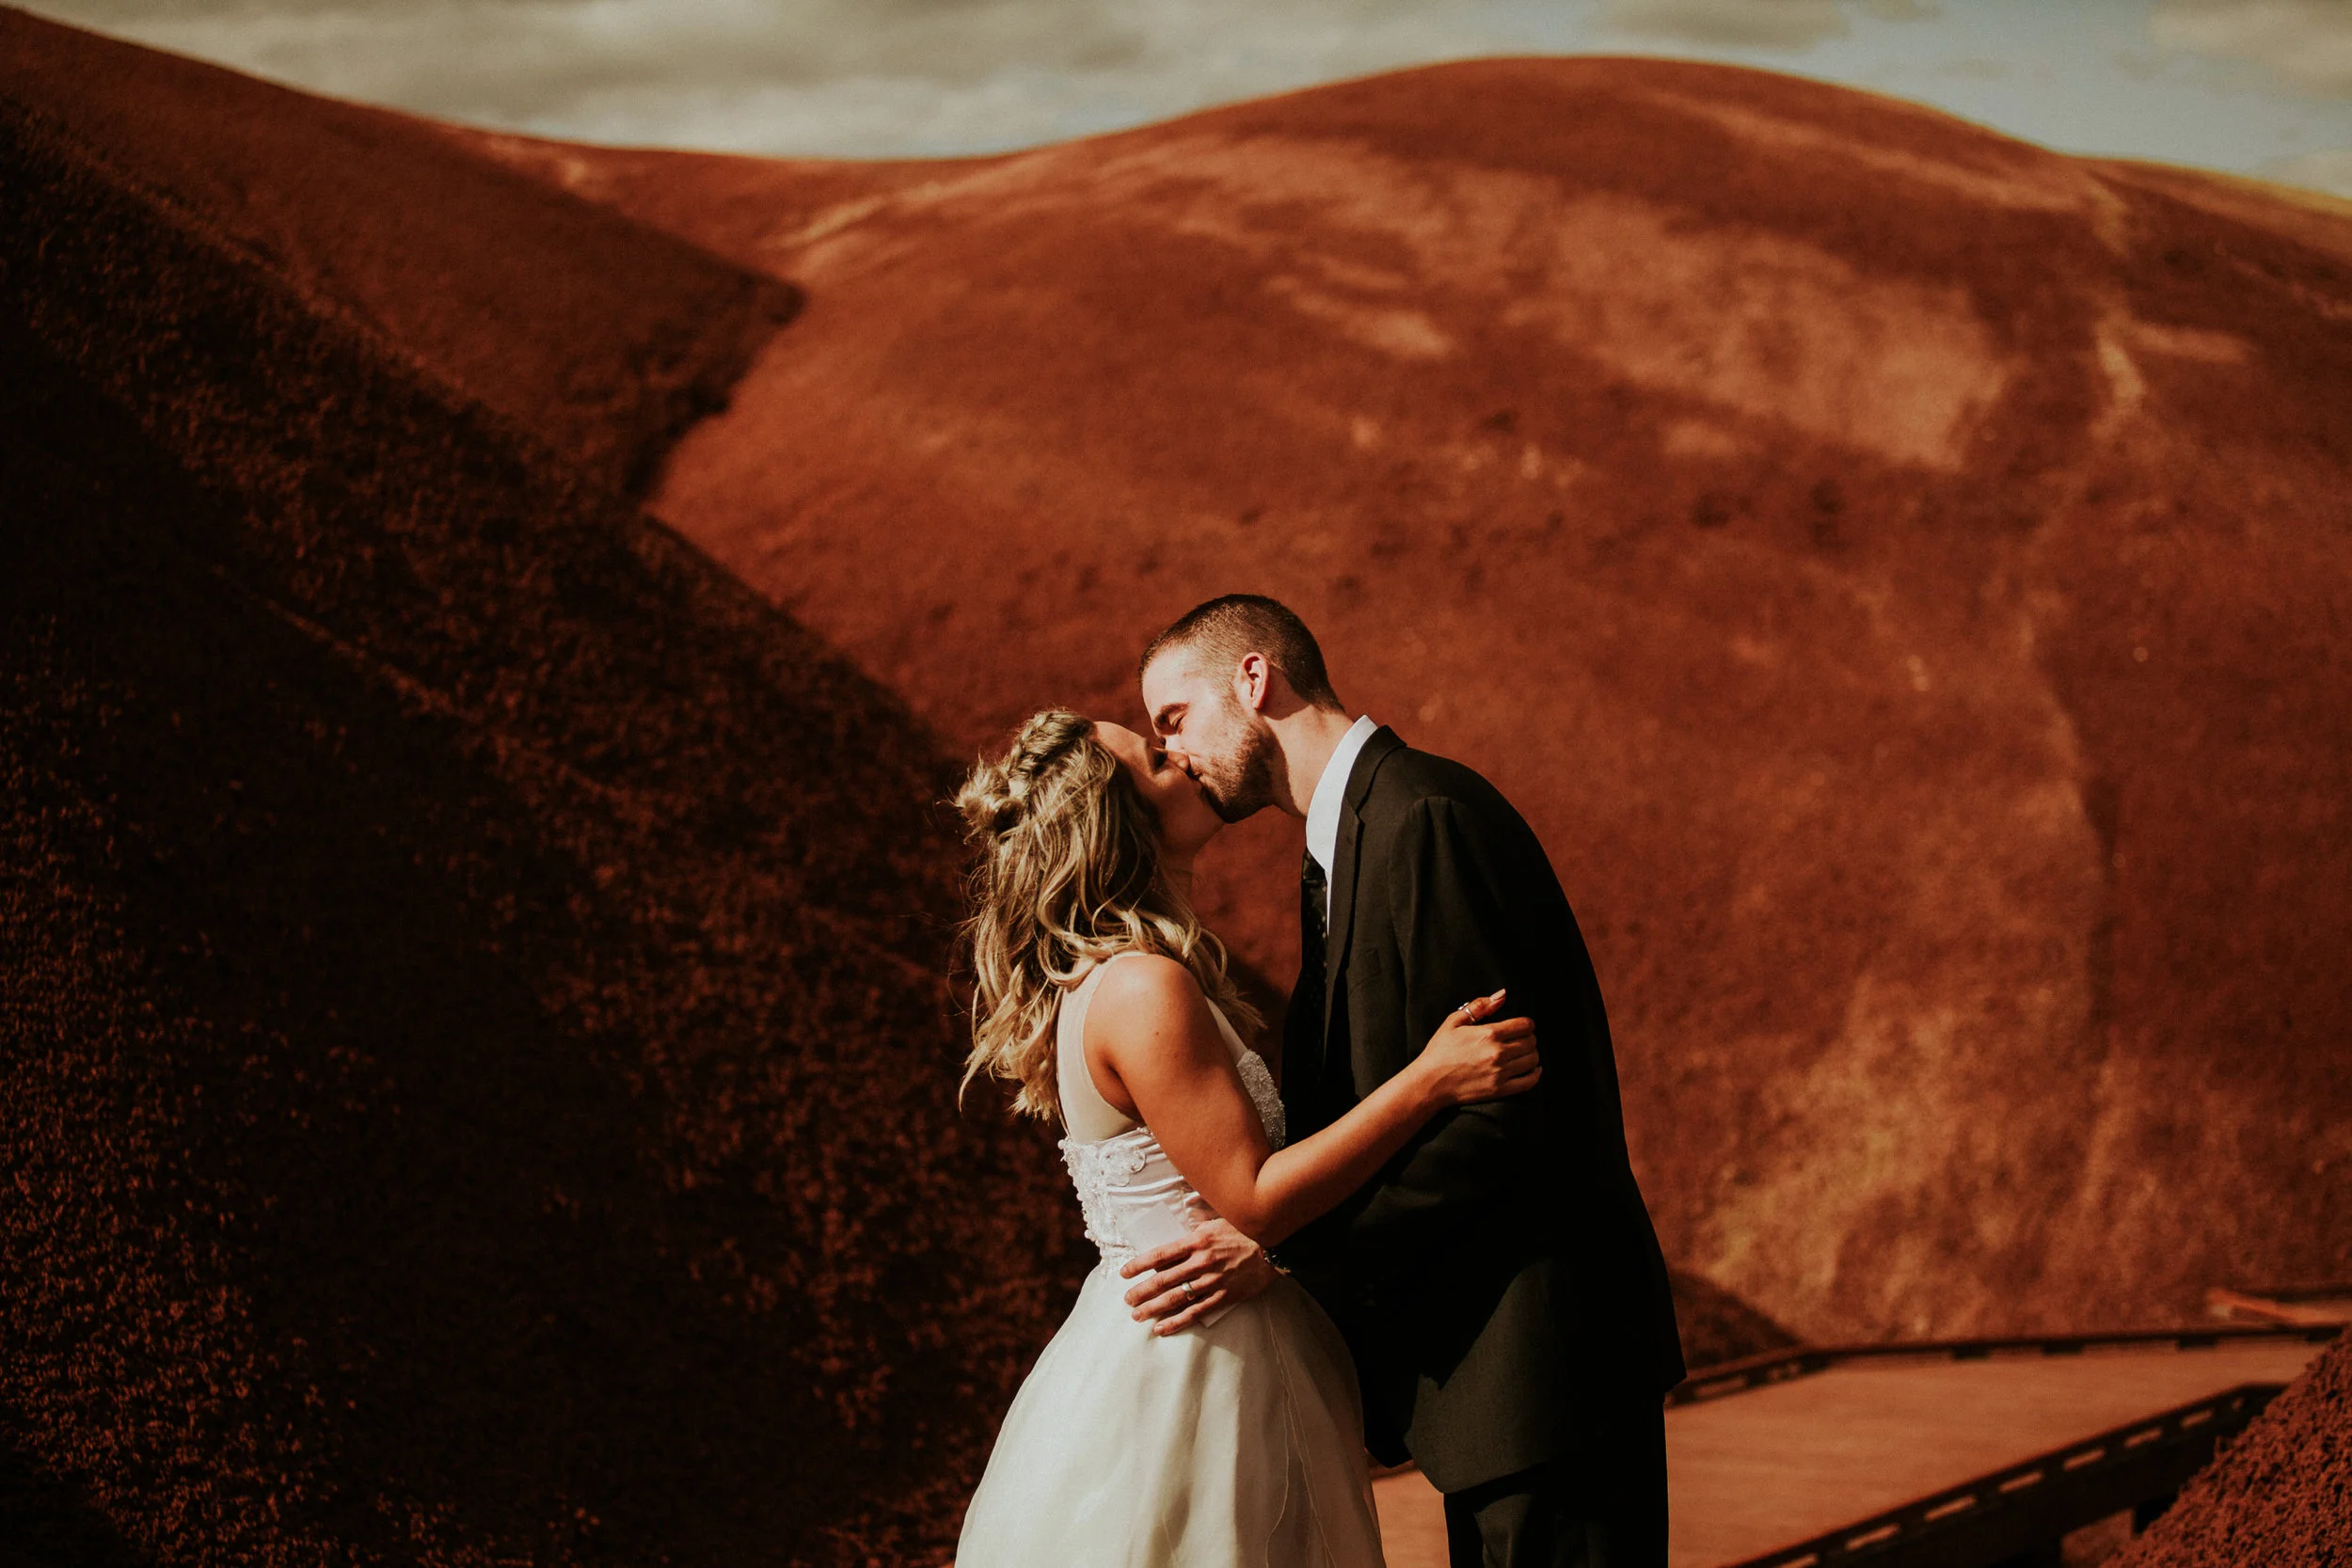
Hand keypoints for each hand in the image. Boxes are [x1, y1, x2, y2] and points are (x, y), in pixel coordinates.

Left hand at [1120, 1215, 1277, 1334]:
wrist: (1276, 1247)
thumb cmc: (1245, 1229)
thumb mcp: (1219, 1216)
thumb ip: (1199, 1214)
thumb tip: (1184, 1208)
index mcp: (1197, 1240)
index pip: (1161, 1254)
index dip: (1139, 1264)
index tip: (1124, 1273)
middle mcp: (1201, 1261)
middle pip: (1164, 1279)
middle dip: (1142, 1291)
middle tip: (1127, 1300)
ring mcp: (1213, 1281)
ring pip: (1176, 1298)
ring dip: (1154, 1308)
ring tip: (1137, 1316)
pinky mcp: (1224, 1296)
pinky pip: (1197, 1312)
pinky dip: (1178, 1321)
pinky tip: (1163, 1327)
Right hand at [1415, 988, 1539, 1106]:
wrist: (1430, 1082)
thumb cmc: (1439, 1050)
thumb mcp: (1454, 1022)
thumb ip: (1479, 1006)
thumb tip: (1502, 995)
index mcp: (1489, 1033)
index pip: (1525, 1025)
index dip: (1527, 1023)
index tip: (1523, 1026)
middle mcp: (1498, 1053)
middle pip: (1531, 1042)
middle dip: (1529, 1038)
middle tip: (1521, 1039)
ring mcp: (1500, 1073)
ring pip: (1533, 1060)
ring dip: (1532, 1054)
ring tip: (1524, 1053)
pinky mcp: (1500, 1090)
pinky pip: (1529, 1082)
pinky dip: (1535, 1074)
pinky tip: (1533, 1069)